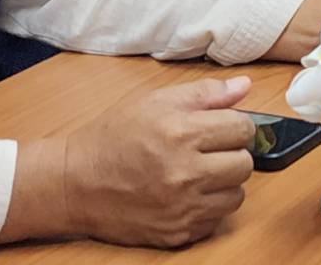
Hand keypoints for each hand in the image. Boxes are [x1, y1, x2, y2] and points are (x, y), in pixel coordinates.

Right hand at [54, 77, 256, 247]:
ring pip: (237, 194)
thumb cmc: (114, 137)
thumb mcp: (154, 102)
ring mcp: (182, 208)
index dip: (233, 124)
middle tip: (208, 150)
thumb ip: (204, 94)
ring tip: (199, 172)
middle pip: (244, 163)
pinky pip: (217, 219)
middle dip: (231, 153)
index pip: (242, 128)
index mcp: (180, 132)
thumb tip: (244, 87)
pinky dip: (208, 206)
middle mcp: (185, 173)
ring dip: (224, 182)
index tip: (218, 127)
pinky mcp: (178, 233)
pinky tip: (187, 194)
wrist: (76, 183)